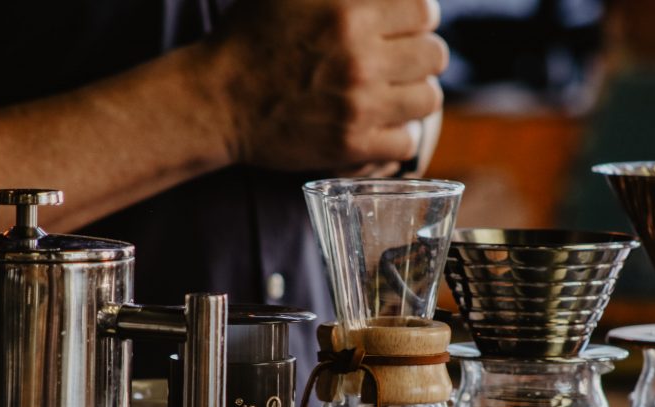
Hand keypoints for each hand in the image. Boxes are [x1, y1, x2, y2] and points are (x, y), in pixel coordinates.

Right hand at [207, 0, 447, 171]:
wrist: (219, 100)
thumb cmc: (251, 39)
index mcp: (349, 12)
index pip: (424, 11)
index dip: (418, 19)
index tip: (404, 28)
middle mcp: (360, 57)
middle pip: (435, 55)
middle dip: (420, 57)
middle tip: (399, 63)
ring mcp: (359, 105)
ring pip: (429, 99)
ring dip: (413, 97)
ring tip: (392, 95)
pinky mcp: (353, 145)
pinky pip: (408, 141)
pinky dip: (397, 136)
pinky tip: (380, 127)